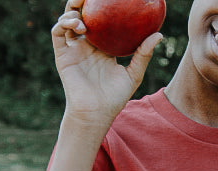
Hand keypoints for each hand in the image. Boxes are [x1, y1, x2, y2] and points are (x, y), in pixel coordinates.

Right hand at [51, 0, 162, 124]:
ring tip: (82, 15)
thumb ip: (144, 53)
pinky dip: (63, 24)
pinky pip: (58, 34)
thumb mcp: (134, 73)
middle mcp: (87, 45)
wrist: (97, 112)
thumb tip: (160, 34)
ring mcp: (74, 49)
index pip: (101, 22)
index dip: (102, 8)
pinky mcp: (63, 56)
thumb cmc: (116, 96)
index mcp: (103, 47)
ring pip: (67, 21)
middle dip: (82, 3)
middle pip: (82, 17)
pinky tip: (76, 24)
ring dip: (71, 12)